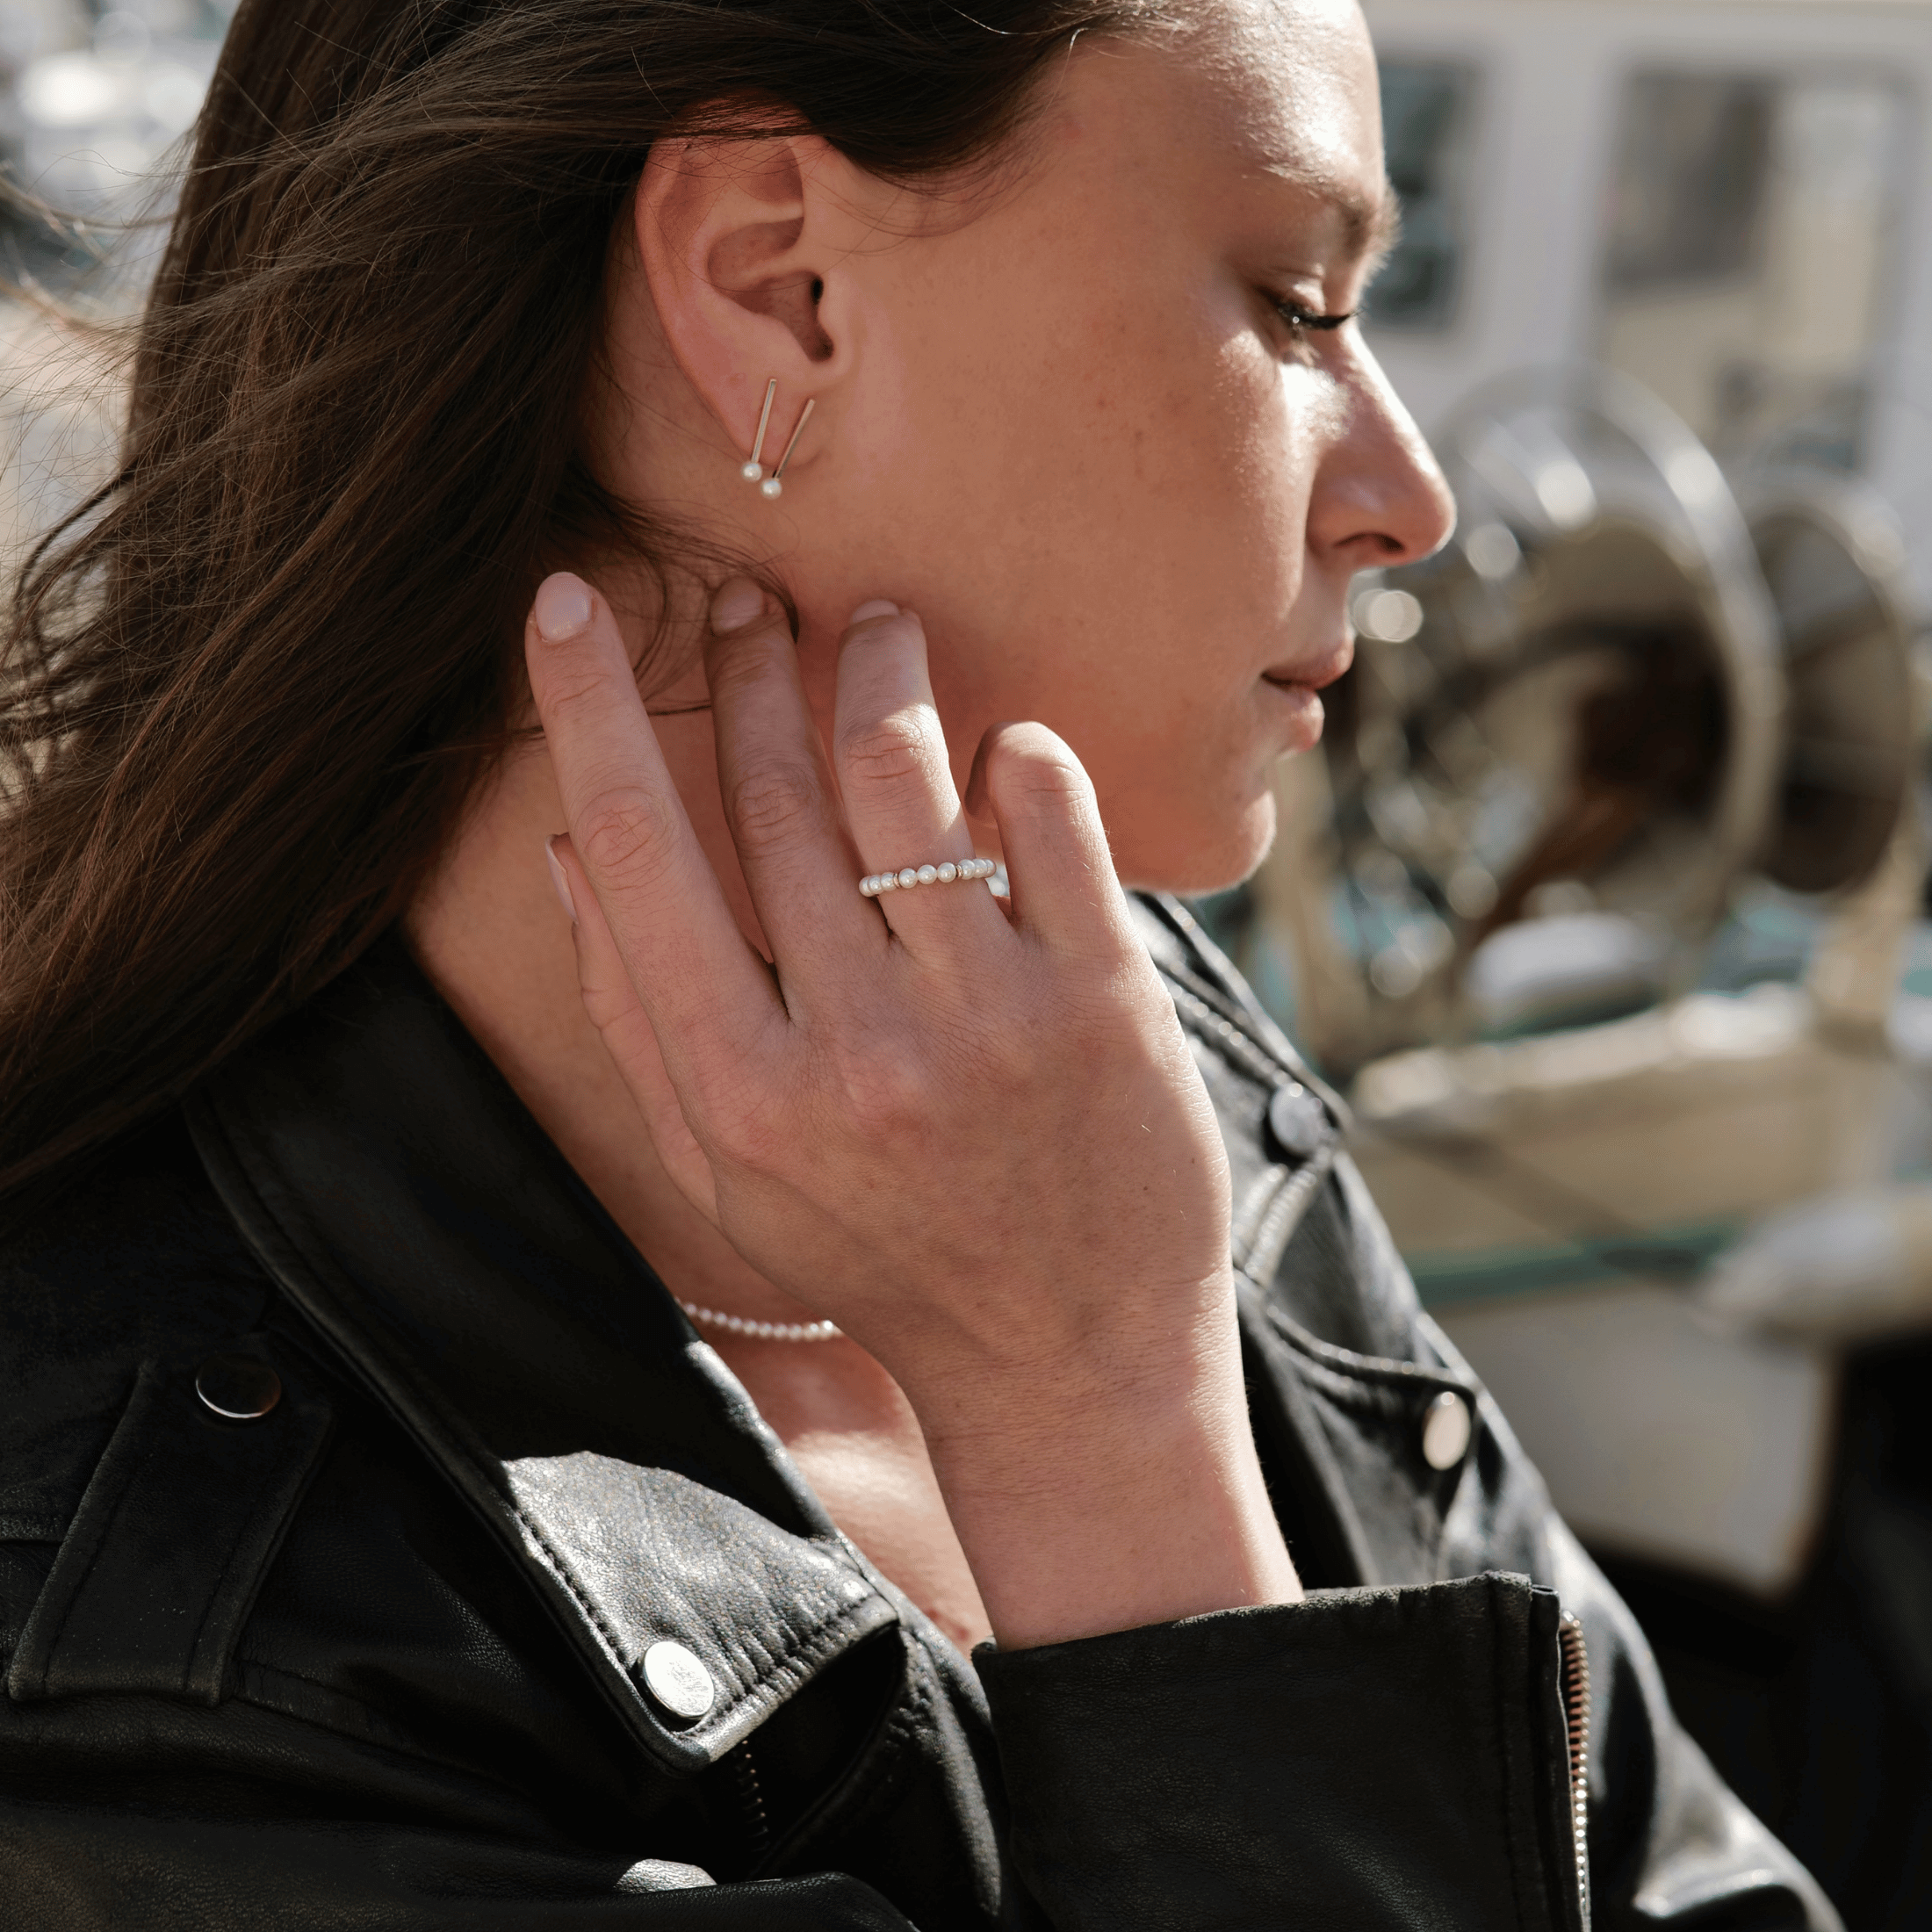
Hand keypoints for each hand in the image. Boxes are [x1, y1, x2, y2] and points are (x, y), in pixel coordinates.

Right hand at [526, 571, 1298, 1644]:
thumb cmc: (886, 1261)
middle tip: (751, 598)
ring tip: (876, 624)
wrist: (1070, 1358)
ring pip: (904, 777)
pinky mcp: (1101, 1001)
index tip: (562, 600)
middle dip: (749, 666)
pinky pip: (1048, 814)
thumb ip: (641, 1018)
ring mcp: (984, 1020)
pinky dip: (1017, 752)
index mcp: (739, 1092)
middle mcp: (852, 1048)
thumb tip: (566, 845)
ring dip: (878, 669)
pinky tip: (998, 748)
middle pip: (771, 794)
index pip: (634, 852)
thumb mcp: (731, 1173)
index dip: (585, 709)